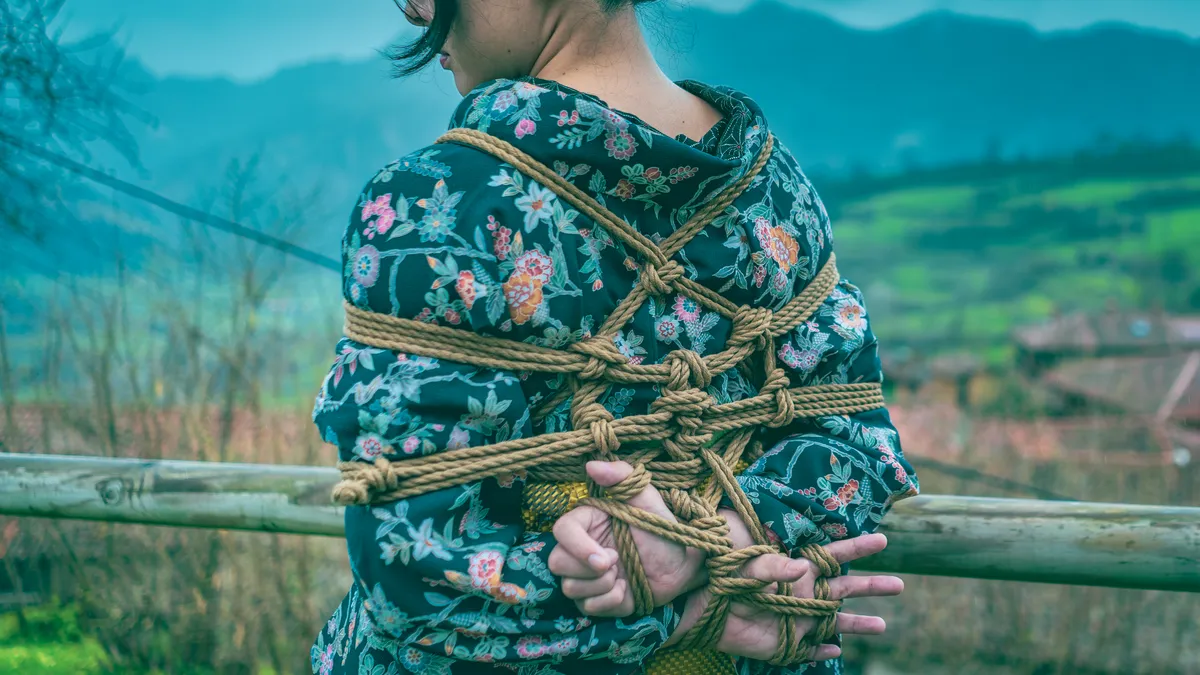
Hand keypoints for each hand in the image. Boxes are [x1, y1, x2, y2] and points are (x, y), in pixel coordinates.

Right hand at [548, 461, 705, 615]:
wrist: (681, 566)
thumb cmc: (662, 529)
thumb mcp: (647, 498)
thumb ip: (622, 476)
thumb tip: (592, 465)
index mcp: (587, 522)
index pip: (561, 531)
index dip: (577, 547)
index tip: (605, 558)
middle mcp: (579, 549)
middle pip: (557, 562)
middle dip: (589, 570)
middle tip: (617, 563)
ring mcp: (584, 576)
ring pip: (570, 588)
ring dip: (602, 586)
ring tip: (624, 576)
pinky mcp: (595, 600)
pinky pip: (588, 608)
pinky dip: (611, 602)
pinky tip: (628, 590)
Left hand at [665, 533, 901, 661]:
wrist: (696, 602)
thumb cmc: (721, 571)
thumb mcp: (746, 557)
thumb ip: (773, 562)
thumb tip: (802, 568)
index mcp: (795, 567)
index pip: (833, 555)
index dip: (857, 547)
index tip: (881, 539)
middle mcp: (801, 592)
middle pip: (845, 588)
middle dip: (872, 586)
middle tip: (901, 584)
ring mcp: (794, 618)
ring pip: (833, 622)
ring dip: (858, 624)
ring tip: (884, 625)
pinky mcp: (782, 643)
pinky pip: (807, 650)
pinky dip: (822, 651)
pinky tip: (837, 650)